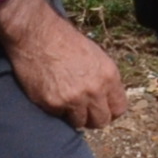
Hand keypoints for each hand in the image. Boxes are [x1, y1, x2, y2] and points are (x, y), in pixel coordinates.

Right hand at [4, 0, 131, 128]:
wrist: (37, 35)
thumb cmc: (65, 41)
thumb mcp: (96, 56)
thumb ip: (104, 79)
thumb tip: (106, 99)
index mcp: (109, 76)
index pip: (119, 109)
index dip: (110, 110)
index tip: (101, 109)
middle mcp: (94, 90)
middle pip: (101, 121)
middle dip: (93, 118)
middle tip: (83, 110)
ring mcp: (73, 99)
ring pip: (79, 123)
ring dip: (73, 115)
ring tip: (65, 99)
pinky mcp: (53, 104)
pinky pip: (59, 117)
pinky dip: (55, 109)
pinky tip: (51, 92)